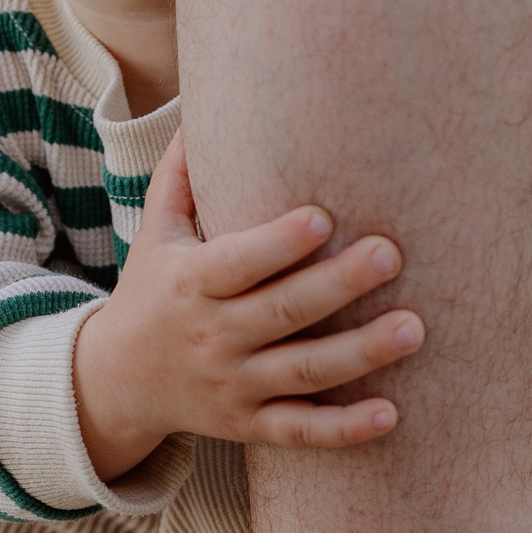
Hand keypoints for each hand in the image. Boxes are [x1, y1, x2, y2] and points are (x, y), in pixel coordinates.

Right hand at [71, 132, 421, 481]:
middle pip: (282, 312)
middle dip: (338, 285)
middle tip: (393, 254)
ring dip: (360, 353)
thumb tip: (201, 101)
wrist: (116, 381)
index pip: (238, 262)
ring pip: (303, 373)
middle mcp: (212, 336)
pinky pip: (301, 431)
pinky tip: (393, 412)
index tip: (324, 217)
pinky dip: (345, 429)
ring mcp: (233, 385)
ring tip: (415, 328)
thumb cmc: (152, 288)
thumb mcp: (155, 230)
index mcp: (190, 282)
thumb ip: (180, 173)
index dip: (279, 243)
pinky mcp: (250, 425)